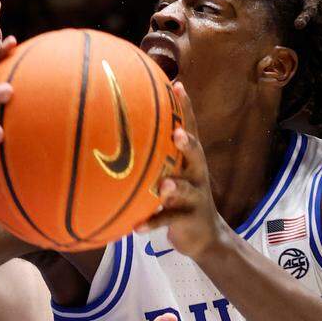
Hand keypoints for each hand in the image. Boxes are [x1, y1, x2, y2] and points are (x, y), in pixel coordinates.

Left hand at [136, 83, 229, 259]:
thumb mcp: (171, 173)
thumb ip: (153, 155)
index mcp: (190, 160)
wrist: (205, 236)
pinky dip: (152, 223)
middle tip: (177, 134)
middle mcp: (197, 174)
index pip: (190, 128)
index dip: (186, 107)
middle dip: (188, 144)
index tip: (177, 85)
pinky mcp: (190, 219)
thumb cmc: (179, 198)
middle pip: (196, 155)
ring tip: (164, 187)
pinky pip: (168, 220)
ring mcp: (196, 197)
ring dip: (175, 188)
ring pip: (186, 189)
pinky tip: (136, 228)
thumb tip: (116, 132)